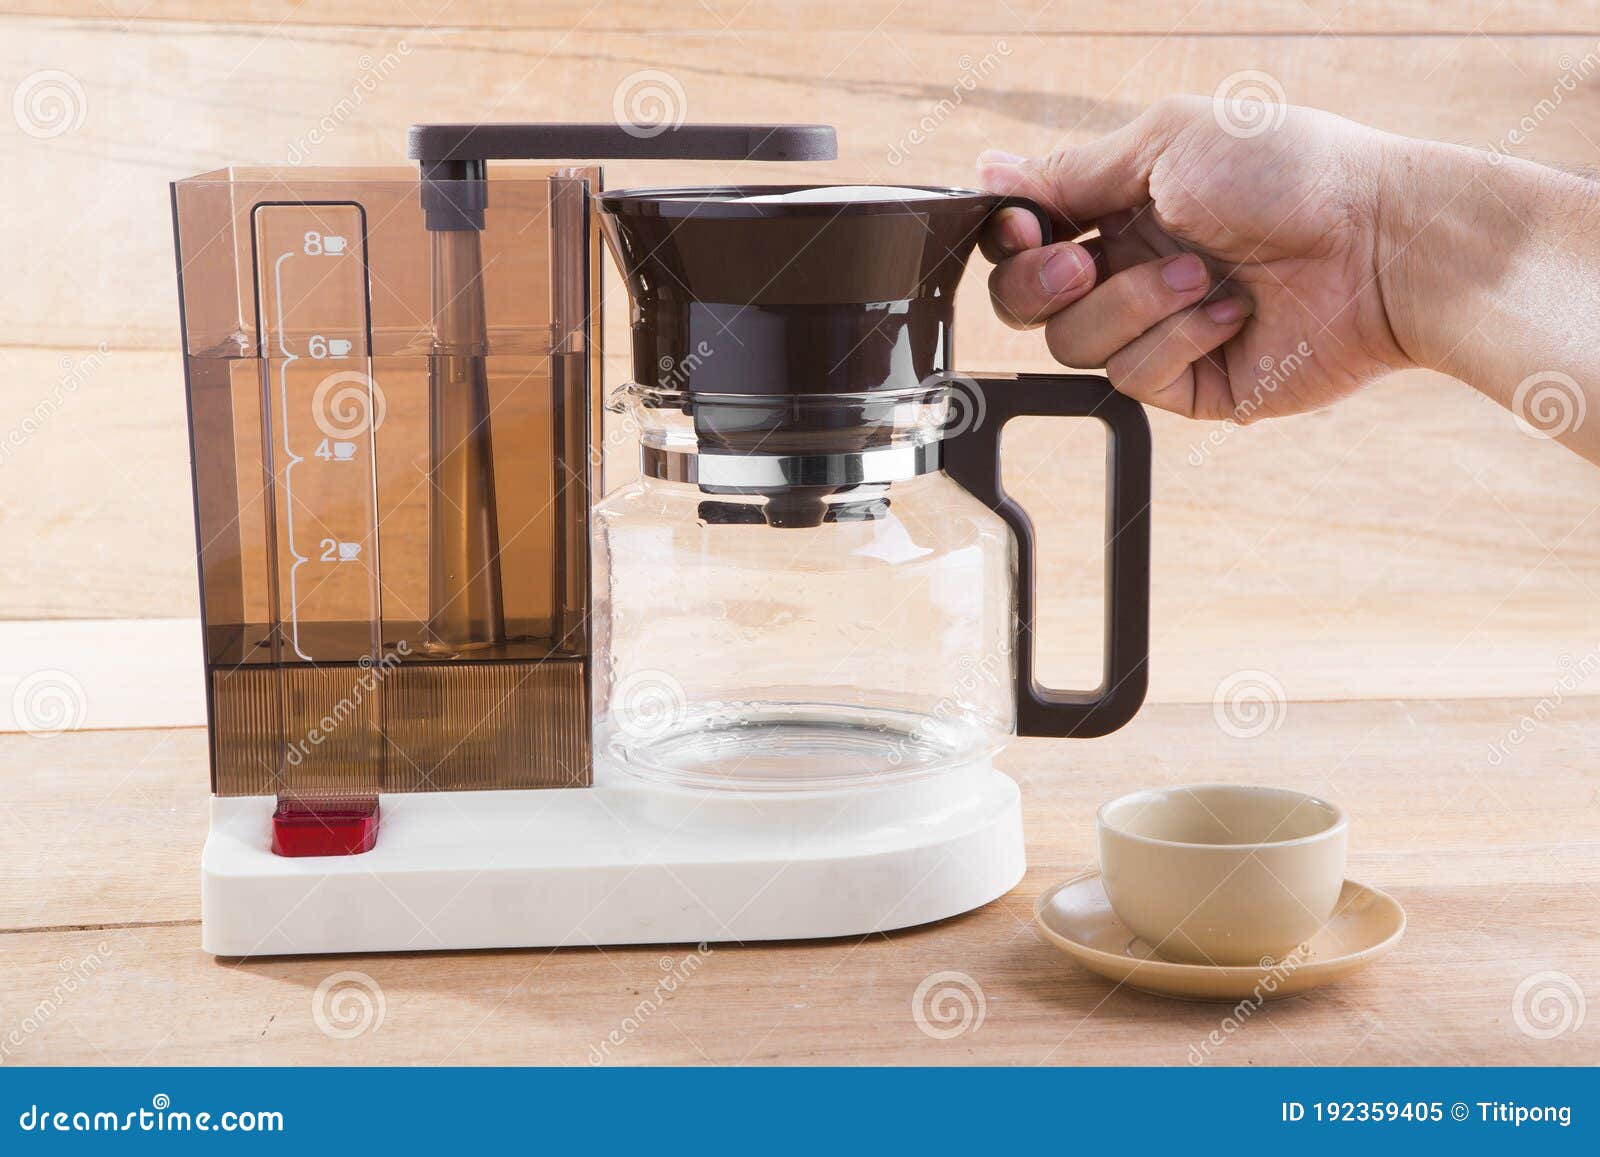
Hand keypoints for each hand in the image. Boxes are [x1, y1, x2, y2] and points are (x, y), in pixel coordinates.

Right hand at [978, 96, 1411, 421]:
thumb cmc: (1291, 173)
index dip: (1011, 240)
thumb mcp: (1167, 144)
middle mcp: (1129, 268)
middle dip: (1041, 286)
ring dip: (1133, 305)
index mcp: (1120, 205)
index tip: (1026, 228)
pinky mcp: (1189, 383)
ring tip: (1203, 275)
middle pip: (1027, 302)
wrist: (1379, 245)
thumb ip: (1070, 170)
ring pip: (1073, 344)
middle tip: (1082, 266)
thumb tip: (989, 171)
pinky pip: (1132, 378)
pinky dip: (1178, 339)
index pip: (1025, 238)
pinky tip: (1233, 313)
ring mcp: (1157, 327)